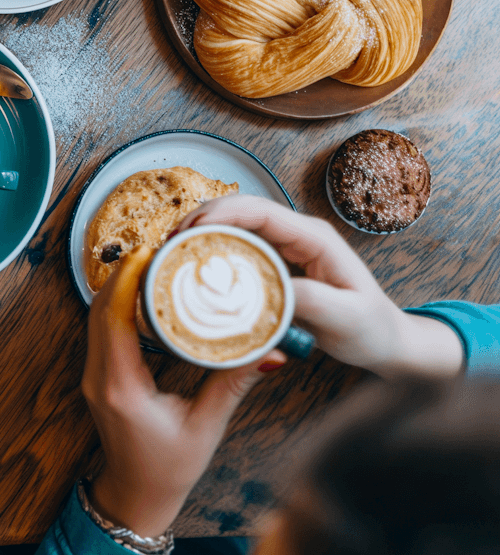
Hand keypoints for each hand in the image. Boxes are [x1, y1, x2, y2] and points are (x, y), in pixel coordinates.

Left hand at [82, 247, 273, 537]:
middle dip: (124, 274)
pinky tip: (143, 294)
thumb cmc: (168, 470)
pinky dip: (117, 305)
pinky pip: (101, 330)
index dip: (127, 280)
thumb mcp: (207, 426)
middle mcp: (99, 378)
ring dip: (119, 286)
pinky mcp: (99, 377)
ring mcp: (94, 376)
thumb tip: (270, 350)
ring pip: (96, 317)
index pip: (113, 319)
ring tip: (154, 263)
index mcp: (121, 388)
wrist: (135, 497)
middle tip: (159, 248)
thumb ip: (233, 383)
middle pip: (99, 309)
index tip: (151, 252)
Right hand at [178, 196, 463, 378]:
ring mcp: (285, 247)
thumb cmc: (371, 329)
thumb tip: (269, 288)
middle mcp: (297, 235)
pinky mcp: (276, 264)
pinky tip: (193, 266)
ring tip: (172, 253)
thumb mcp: (346, 318)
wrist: (386, 343)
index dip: (222, 214)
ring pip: (235, 227)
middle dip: (201, 220)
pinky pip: (237, 248)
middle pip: (240, 212)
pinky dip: (212, 251)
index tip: (190, 229)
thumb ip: (312, 301)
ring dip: (201, 233)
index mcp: (314, 237)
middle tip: (168, 244)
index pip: (261, 212)